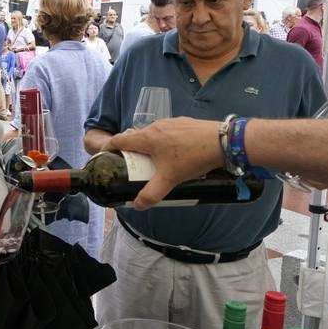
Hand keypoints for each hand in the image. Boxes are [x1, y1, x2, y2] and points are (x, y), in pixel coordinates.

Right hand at [108, 117, 223, 207]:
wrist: (222, 142)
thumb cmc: (193, 158)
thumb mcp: (170, 179)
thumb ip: (152, 194)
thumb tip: (138, 206)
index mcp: (147, 138)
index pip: (120, 139)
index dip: (109, 147)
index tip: (105, 155)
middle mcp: (156, 126)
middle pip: (135, 136)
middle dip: (130, 149)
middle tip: (131, 164)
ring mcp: (171, 122)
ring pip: (152, 133)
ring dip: (148, 145)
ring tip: (154, 160)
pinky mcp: (184, 122)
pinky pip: (167, 131)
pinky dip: (164, 141)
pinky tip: (175, 153)